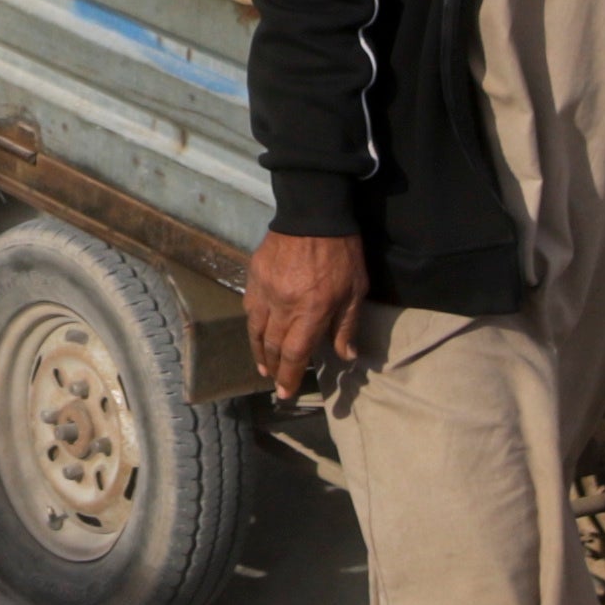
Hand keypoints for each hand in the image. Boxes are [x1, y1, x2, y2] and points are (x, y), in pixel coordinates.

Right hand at [248, 230, 367, 400]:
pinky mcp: (254, 275)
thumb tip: (346, 356)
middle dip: (273, 368)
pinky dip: (252, 324)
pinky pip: (249, 306)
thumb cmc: (342, 253)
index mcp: (311, 312)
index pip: (294, 354)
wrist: (314, 212)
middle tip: (275, 382)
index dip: (289, 376)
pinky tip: (256, 329)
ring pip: (255, 329)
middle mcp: (283, 306)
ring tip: (263, 365)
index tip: (285, 393)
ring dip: (258, 351)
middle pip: (272, 346)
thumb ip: (347, 325)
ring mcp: (265, 290)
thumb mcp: (356, 290)